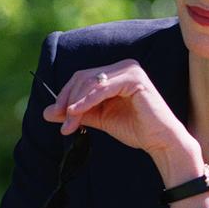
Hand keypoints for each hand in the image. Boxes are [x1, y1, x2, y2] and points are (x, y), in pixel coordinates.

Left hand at [42, 59, 187, 154]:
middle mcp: (124, 66)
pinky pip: (103, 88)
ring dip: (75, 103)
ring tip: (69, 123)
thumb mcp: (100, 118)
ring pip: (91, 82)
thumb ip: (77, 113)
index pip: (82, 78)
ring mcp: (130, 70)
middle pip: (84, 78)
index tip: (54, 115)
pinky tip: (76, 112)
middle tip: (60, 121)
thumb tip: (48, 112)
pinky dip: (87, 100)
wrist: (160, 141)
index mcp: (116, 73)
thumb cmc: (135, 129)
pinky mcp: (134, 79)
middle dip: (68, 100)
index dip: (66, 95)